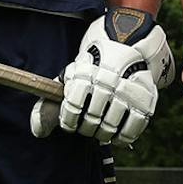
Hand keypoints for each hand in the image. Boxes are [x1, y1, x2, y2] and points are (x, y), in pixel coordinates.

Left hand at [29, 7, 175, 145]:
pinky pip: (131, 129)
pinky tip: (115, 135)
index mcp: (87, 72)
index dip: (69, 120)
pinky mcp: (145, 100)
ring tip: (99, 129)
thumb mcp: (71, 75)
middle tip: (86, 126)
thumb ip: (50, 102)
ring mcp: (129, 91)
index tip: (69, 123)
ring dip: (101, 134)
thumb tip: (37, 131)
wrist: (127, 45)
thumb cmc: (92, 67)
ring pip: (110, 127)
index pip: (74, 106)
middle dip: (85, 128)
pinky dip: (121, 138)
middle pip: (92, 120)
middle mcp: (108, 81)